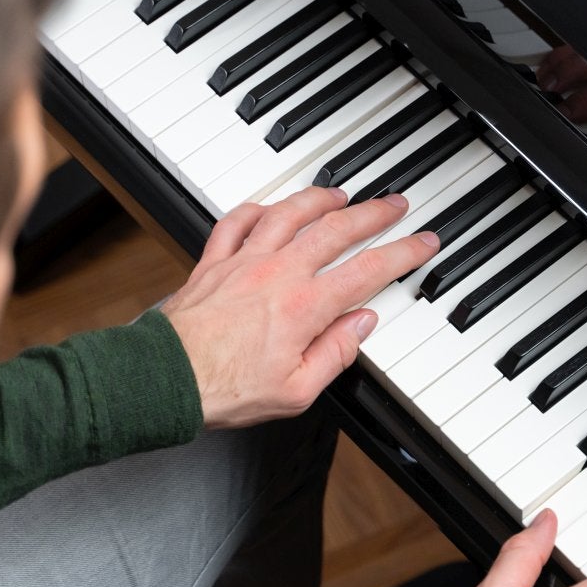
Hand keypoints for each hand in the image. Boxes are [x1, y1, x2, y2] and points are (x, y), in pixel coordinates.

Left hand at [161, 187, 438, 429]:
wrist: (165, 380)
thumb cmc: (224, 390)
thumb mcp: (296, 391)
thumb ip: (336, 353)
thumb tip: (362, 325)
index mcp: (304, 307)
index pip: (368, 270)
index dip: (403, 253)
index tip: (422, 242)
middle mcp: (277, 274)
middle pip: (336, 230)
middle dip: (372, 213)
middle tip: (393, 204)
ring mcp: (244, 263)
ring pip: (288, 214)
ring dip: (318, 199)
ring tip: (338, 195)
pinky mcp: (213, 263)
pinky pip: (237, 222)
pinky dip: (257, 209)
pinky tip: (269, 207)